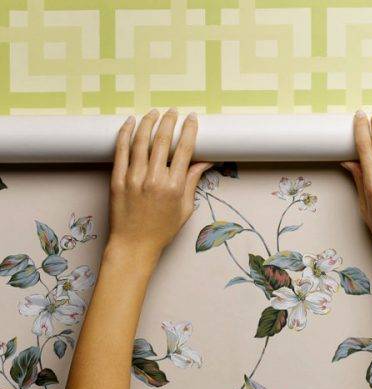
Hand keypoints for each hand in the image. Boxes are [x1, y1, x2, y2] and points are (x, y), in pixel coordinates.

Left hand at [108, 108, 212, 258]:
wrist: (134, 245)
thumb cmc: (162, 230)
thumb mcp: (185, 208)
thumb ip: (192, 182)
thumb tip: (205, 161)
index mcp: (174, 187)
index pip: (184, 150)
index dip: (189, 130)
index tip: (192, 118)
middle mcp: (154, 179)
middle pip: (162, 141)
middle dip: (169, 121)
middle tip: (173, 111)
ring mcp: (133, 178)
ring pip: (141, 141)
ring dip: (148, 123)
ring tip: (154, 112)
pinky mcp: (117, 180)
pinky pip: (121, 151)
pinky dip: (126, 134)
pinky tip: (130, 123)